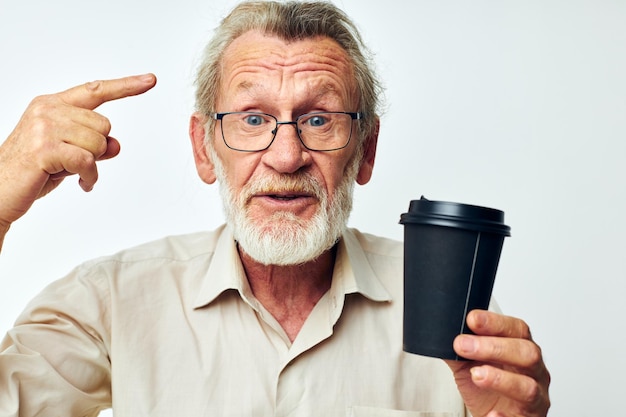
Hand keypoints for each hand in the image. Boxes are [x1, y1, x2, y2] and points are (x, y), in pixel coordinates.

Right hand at [0, 74, 156, 244]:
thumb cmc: (33, 171)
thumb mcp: (70, 154)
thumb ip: (93, 145)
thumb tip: (116, 144)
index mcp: (52, 104)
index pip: (95, 90)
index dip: (125, 86)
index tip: (150, 79)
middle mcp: (48, 109)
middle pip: (104, 125)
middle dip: (97, 149)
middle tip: (74, 162)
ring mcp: (45, 127)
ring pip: (99, 144)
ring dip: (92, 165)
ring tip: (72, 173)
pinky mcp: (45, 148)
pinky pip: (88, 161)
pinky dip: (89, 177)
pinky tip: (81, 184)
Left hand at [445, 310, 550, 416]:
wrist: (489, 415)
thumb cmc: (485, 388)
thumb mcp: (468, 364)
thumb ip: (459, 348)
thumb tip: (441, 332)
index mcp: (521, 349)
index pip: (516, 329)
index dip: (495, 322)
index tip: (471, 319)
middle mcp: (535, 372)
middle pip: (526, 353)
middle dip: (494, 347)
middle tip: (463, 345)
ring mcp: (535, 398)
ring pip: (528, 387)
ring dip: (500, 379)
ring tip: (476, 375)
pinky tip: (492, 414)